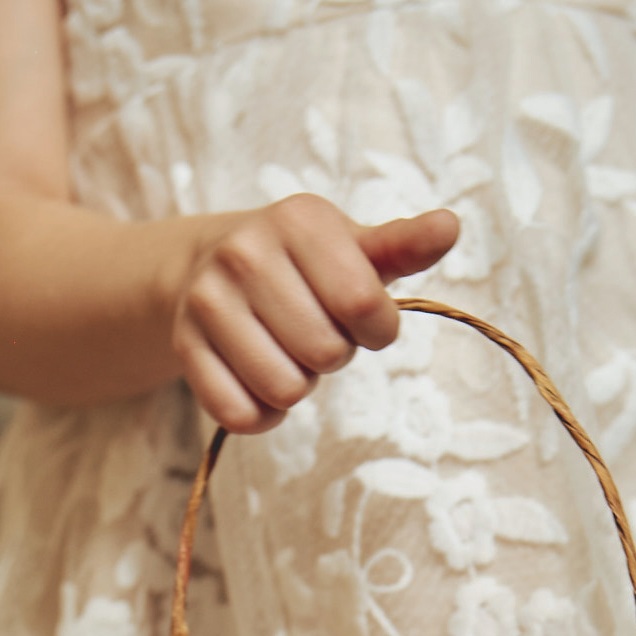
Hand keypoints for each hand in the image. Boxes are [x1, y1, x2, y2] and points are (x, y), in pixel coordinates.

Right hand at [171, 194, 458, 432]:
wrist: (210, 267)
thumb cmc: (305, 267)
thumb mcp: (355, 249)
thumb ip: (404, 247)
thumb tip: (450, 227)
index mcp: (299, 221)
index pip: (363, 306)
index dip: (376, 330)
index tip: (364, 319)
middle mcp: (245, 252)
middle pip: (325, 353)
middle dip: (332, 355)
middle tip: (314, 331)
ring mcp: (209, 300)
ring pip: (284, 389)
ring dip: (298, 385)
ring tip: (286, 351)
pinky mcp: (185, 346)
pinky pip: (241, 414)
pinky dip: (262, 414)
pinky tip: (258, 381)